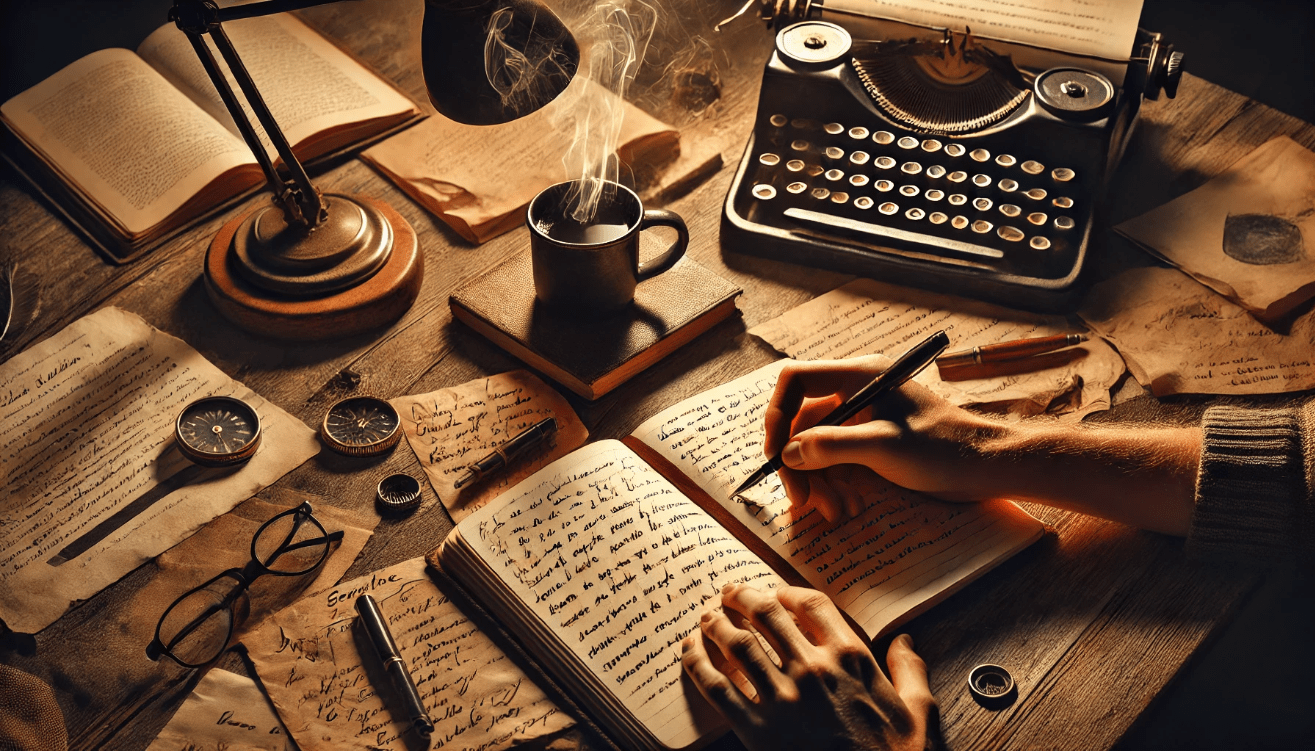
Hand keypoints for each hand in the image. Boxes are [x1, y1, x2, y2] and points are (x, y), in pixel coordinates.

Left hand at [681, 583, 937, 750]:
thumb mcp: (920, 713)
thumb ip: (910, 671)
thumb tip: (904, 642)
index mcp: (851, 659)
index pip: (812, 605)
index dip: (790, 592)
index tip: (777, 592)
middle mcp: (813, 669)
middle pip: (766, 615)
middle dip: (742, 597)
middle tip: (728, 591)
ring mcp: (782, 699)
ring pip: (737, 644)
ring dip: (716, 624)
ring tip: (707, 617)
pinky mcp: (756, 730)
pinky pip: (717, 688)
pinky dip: (697, 664)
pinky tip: (689, 651)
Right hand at [764, 356, 1008, 519]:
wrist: (987, 466)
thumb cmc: (944, 448)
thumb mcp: (884, 446)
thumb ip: (831, 446)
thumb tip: (788, 453)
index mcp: (857, 376)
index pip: (795, 381)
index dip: (777, 415)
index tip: (776, 454)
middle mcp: (854, 392)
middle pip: (801, 421)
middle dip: (797, 462)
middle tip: (801, 500)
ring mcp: (862, 418)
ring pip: (815, 446)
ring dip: (816, 481)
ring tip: (832, 511)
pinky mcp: (870, 443)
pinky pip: (835, 461)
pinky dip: (834, 485)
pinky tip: (846, 508)